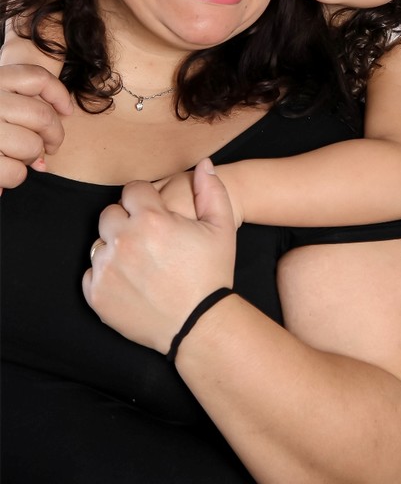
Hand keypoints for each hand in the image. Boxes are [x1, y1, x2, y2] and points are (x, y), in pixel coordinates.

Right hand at [0, 65, 71, 190]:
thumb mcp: (0, 99)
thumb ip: (20, 100)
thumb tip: (63, 114)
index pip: (36, 77)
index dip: (58, 95)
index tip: (66, 111)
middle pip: (42, 116)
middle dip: (53, 136)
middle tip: (48, 147)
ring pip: (32, 146)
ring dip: (31, 159)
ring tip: (17, 159)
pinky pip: (16, 172)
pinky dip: (16, 177)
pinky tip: (4, 175)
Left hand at [83, 159, 236, 354]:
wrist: (200, 325)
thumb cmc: (212, 274)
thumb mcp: (222, 228)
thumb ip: (212, 191)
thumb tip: (204, 164)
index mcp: (151, 218)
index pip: (132, 190)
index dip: (145, 200)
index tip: (156, 216)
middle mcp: (123, 239)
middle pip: (110, 213)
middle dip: (127, 221)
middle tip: (148, 240)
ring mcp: (107, 268)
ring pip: (99, 243)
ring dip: (115, 248)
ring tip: (140, 263)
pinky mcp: (97, 294)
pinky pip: (90, 272)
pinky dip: (106, 275)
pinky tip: (130, 282)